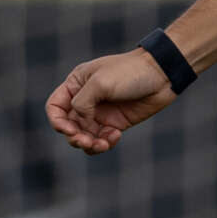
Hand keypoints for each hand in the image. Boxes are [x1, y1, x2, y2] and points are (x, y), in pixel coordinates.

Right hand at [46, 50, 178, 154]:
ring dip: (89, 145)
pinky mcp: (116, 123)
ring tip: (102, 144)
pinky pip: (102, 139)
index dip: (57, 121)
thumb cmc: (130, 72)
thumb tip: (79, 121)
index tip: (69, 129)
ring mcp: (101, 113)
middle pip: (68, 126)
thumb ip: (82, 102)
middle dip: (74, 137)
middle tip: (87, 141)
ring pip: (84, 137)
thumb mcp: (100, 83)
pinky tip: (116, 135)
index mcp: (76, 84)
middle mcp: (85, 100)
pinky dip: (105, 143)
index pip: (55, 107)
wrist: (162, 75)